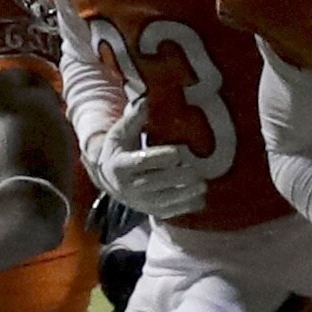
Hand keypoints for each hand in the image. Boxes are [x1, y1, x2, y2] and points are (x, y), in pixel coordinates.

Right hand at [89, 130, 211, 221]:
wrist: (108, 178)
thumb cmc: (119, 149)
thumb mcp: (120, 133)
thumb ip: (134, 118)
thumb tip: (147, 100)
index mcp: (121, 165)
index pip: (142, 161)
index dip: (161, 157)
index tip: (178, 152)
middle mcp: (128, 186)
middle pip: (156, 182)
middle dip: (178, 177)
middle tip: (197, 171)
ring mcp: (139, 201)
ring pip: (164, 200)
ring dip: (185, 194)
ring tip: (203, 186)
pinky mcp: (148, 210)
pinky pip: (168, 212)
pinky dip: (185, 207)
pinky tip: (200, 200)